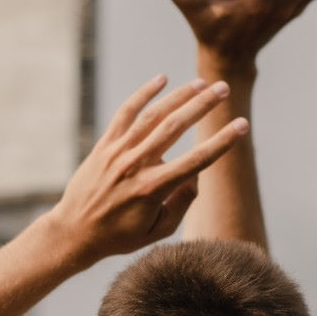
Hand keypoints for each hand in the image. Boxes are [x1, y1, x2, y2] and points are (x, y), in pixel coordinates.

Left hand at [46, 75, 248, 265]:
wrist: (74, 232)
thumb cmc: (120, 236)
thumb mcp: (158, 231)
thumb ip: (181, 204)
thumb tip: (196, 176)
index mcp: (153, 189)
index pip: (196, 160)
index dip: (222, 141)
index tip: (242, 125)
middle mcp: (136, 165)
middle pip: (175, 127)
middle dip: (202, 106)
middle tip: (223, 88)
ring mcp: (118, 152)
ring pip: (152, 116)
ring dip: (179, 96)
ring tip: (201, 83)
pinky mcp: (104, 145)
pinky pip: (125, 113)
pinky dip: (143, 94)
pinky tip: (161, 79)